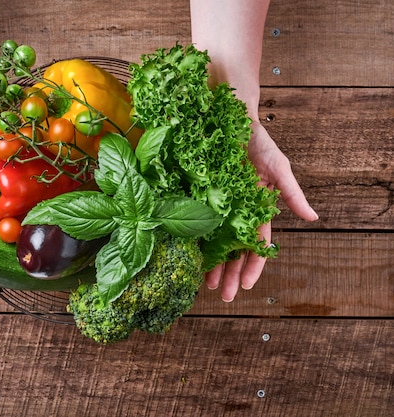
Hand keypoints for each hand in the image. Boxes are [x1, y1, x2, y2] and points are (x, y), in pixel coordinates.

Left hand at [205, 121, 318, 301]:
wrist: (230, 118)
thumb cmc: (259, 143)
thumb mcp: (279, 168)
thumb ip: (292, 193)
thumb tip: (313, 218)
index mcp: (258, 210)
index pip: (257, 245)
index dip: (253, 266)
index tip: (247, 286)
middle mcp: (237, 213)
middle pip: (235, 250)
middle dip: (231, 274)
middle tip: (224, 296)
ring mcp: (218, 207)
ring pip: (216, 243)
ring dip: (213, 265)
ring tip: (206, 285)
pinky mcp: (200, 197)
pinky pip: (197, 223)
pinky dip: (195, 241)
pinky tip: (189, 256)